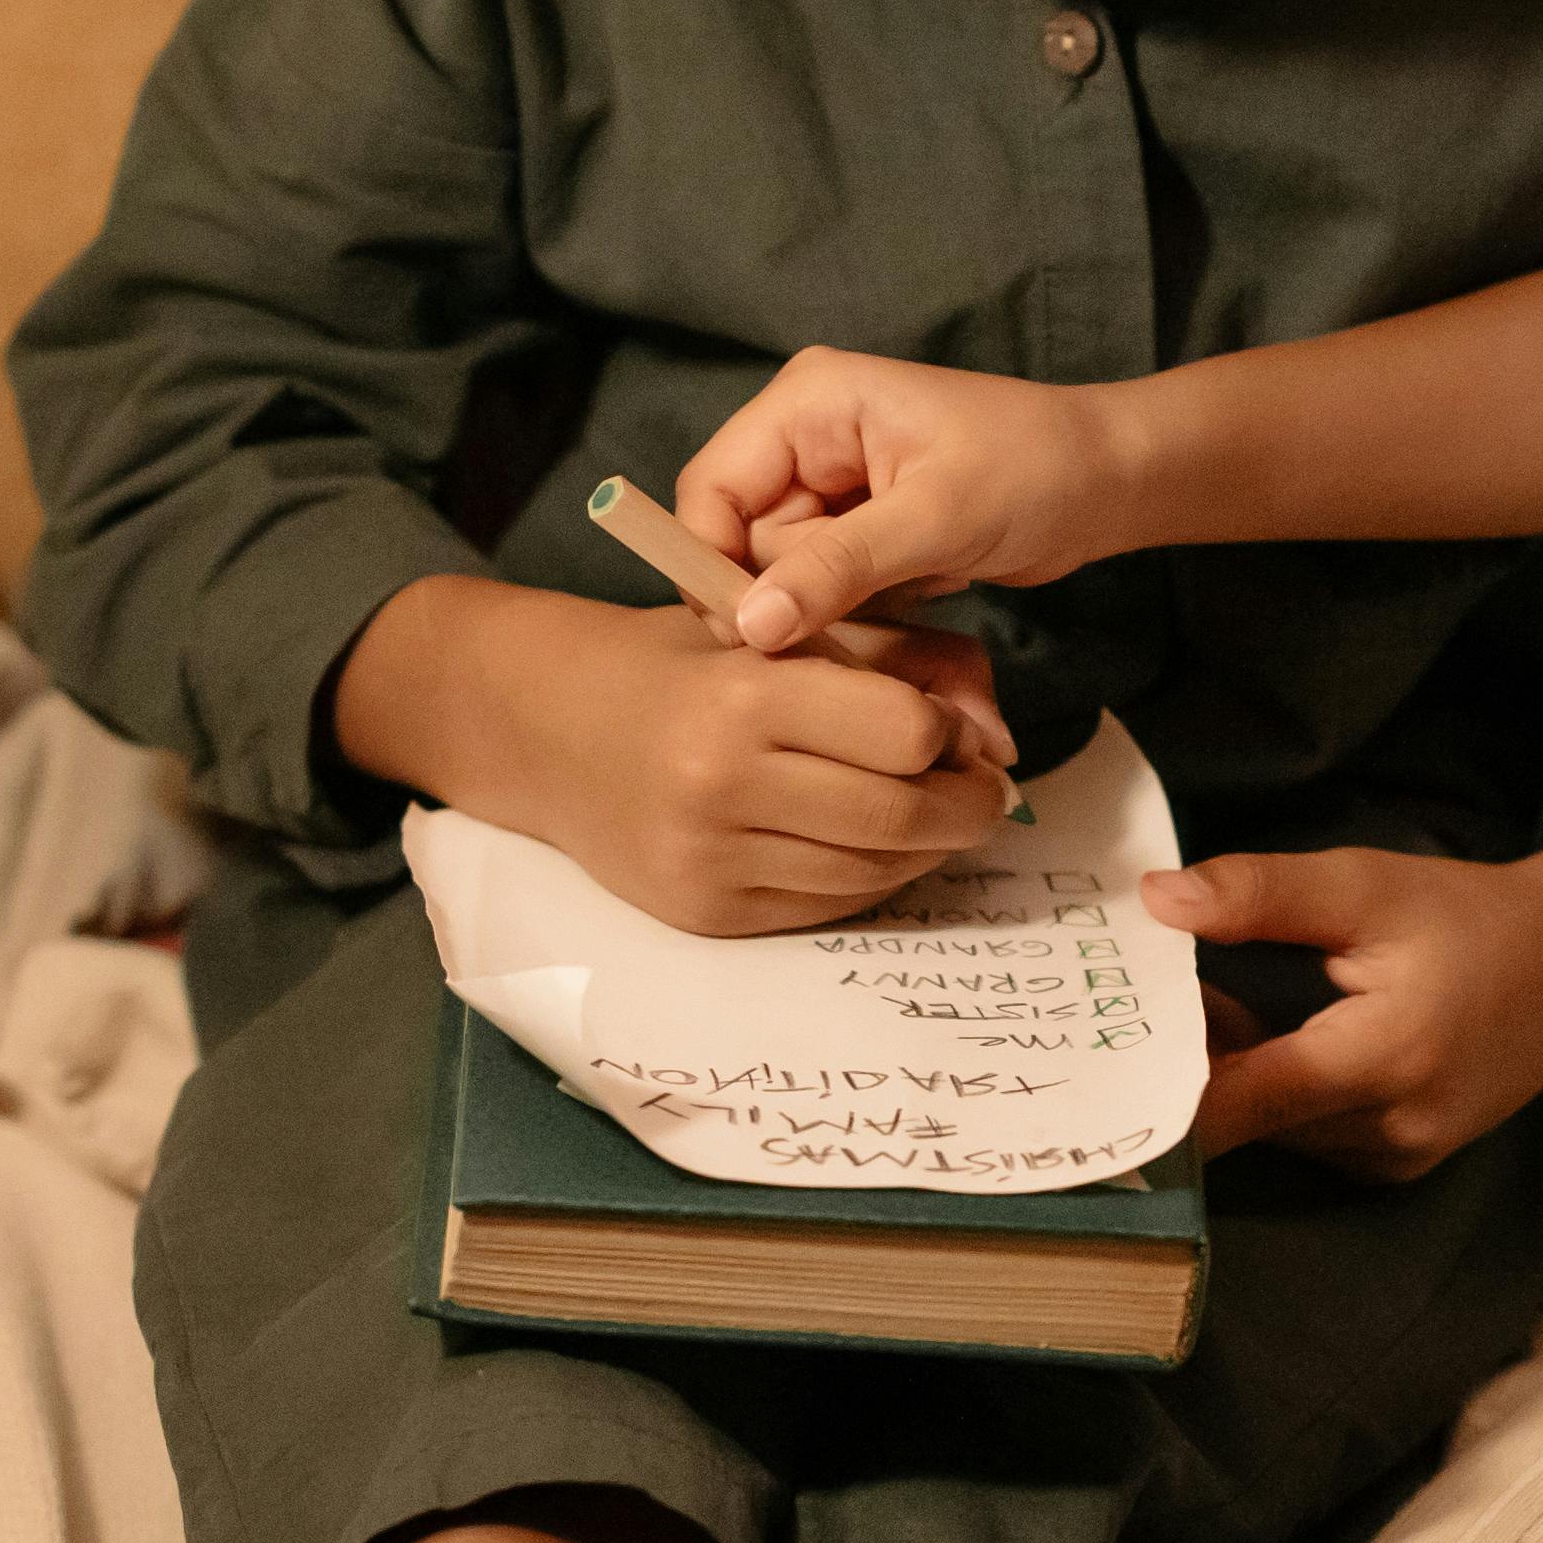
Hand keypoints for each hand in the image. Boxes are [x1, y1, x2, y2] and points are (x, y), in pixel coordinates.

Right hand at [338, 581, 1018, 936]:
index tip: (958, 731)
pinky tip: (871, 845)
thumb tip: (998, 735)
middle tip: (982, 790)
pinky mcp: (705, 912)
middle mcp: (722, 783)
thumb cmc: (681, 664)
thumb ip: (902, 659)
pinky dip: (870, 878)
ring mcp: (709, 858)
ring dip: (926, 848)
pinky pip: (829, 907)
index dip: (952, 733)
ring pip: (876, 872)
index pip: (907, 732)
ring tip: (932, 813)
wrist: (544, 726)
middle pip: (905, 814)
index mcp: (744, 694)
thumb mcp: (782, 630)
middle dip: (967, 805)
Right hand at [680, 349, 1150, 649]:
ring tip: (908, 599)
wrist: (1108, 483)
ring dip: (833, 609)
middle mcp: (805, 439)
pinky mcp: (860, 531)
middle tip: (866, 614)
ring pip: (784, 575)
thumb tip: (750, 624)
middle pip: (743, 539)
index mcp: (807, 403)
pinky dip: (859, 613)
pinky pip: (825, 588)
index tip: (747, 636)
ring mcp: (831, 488)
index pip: (712, 488)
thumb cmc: (1034, 470)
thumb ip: (839, 567)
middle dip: (792, 591)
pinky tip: (914, 602)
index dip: (714, 562)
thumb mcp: (936, 517)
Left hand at [1145, 789, 1542, 1176]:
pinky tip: (1282, 1032)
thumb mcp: (1364, 884)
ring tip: (1218, 1001)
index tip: (1097, 1069)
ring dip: (1239, 1077)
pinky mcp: (1404, 1165)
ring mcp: (1400, 1159)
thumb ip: (1260, 895)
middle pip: (1247, 1120)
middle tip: (1145, 1000)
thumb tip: (1155, 901)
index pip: (1236, 1106)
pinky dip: (1282, 1092)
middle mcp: (1388, 1132)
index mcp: (1379, 1062)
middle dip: (1194, 1067)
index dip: (1158, 1094)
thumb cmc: (1470, 914)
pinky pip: (1310, 1136)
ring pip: (1275, 1132)